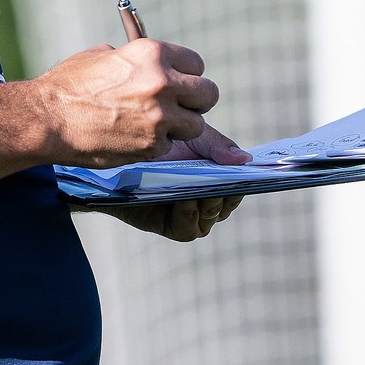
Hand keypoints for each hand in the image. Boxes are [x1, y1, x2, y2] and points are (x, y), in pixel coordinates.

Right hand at [33, 39, 219, 167]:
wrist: (47, 119)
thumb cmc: (69, 85)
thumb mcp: (104, 55)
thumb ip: (136, 61)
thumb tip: (152, 65)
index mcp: (153, 53)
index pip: (197, 64)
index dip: (189, 76)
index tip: (181, 84)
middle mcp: (162, 82)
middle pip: (208, 94)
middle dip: (195, 103)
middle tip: (180, 108)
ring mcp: (160, 115)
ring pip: (196, 126)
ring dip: (180, 128)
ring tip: (153, 125)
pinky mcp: (152, 145)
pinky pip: (170, 146)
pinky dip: (156, 145)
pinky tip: (132, 138)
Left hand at [95, 121, 248, 241]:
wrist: (115, 155)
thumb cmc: (155, 143)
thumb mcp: (190, 137)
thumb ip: (217, 146)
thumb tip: (246, 159)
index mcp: (212, 178)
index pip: (236, 186)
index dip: (245, 183)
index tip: (249, 175)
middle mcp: (202, 199)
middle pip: (226, 204)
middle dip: (227, 194)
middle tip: (226, 183)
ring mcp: (186, 213)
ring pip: (210, 217)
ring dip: (210, 204)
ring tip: (204, 189)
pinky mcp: (166, 224)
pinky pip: (187, 227)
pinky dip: (189, 213)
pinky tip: (185, 198)